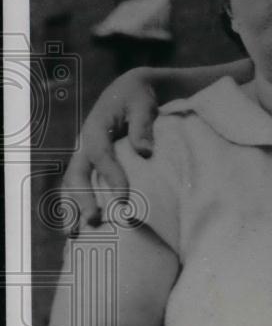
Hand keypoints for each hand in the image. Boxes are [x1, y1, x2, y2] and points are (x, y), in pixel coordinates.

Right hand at [60, 67, 158, 231]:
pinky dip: (74, 204)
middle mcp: (84, 143)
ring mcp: (83, 154)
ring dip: (71, 208)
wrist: (129, 90)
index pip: (102, 156)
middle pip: (77, 174)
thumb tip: (145, 152)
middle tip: (94, 221)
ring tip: (74, 235)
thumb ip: (143, 127)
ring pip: (71, 183)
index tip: (123, 199)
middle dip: (82, 199)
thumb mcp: (143, 106)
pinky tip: (77, 226)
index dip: (111, 177)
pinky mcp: (88, 162)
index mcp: (95, 128)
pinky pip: (77, 185)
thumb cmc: (139, 98)